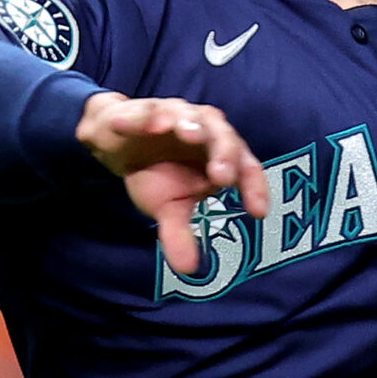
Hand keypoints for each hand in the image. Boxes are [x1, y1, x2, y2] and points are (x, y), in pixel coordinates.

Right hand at [77, 91, 270, 275]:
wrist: (118, 142)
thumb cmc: (156, 171)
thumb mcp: (168, 206)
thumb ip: (180, 233)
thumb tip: (189, 269)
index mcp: (219, 155)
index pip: (247, 168)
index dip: (255, 188)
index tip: (258, 213)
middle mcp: (205, 130)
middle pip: (224, 137)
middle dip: (224, 154)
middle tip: (221, 176)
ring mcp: (176, 115)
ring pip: (188, 115)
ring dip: (188, 123)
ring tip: (188, 133)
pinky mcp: (145, 109)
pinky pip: (146, 111)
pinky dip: (144, 117)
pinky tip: (144, 126)